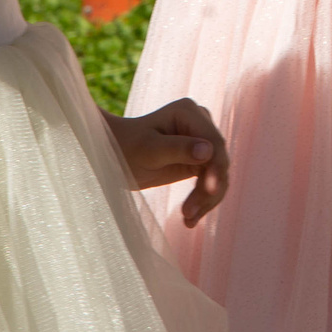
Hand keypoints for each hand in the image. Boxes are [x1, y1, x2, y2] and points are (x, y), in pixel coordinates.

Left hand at [107, 98, 230, 227]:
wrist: (113, 157)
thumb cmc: (125, 147)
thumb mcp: (148, 149)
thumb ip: (178, 149)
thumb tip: (209, 152)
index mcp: (188, 112)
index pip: (213, 141)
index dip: (216, 166)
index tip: (210, 190)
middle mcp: (199, 123)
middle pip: (218, 159)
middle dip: (209, 188)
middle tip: (189, 213)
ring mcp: (201, 141)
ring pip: (218, 174)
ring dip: (207, 199)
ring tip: (188, 219)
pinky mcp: (200, 160)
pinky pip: (211, 182)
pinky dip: (203, 201)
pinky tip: (190, 219)